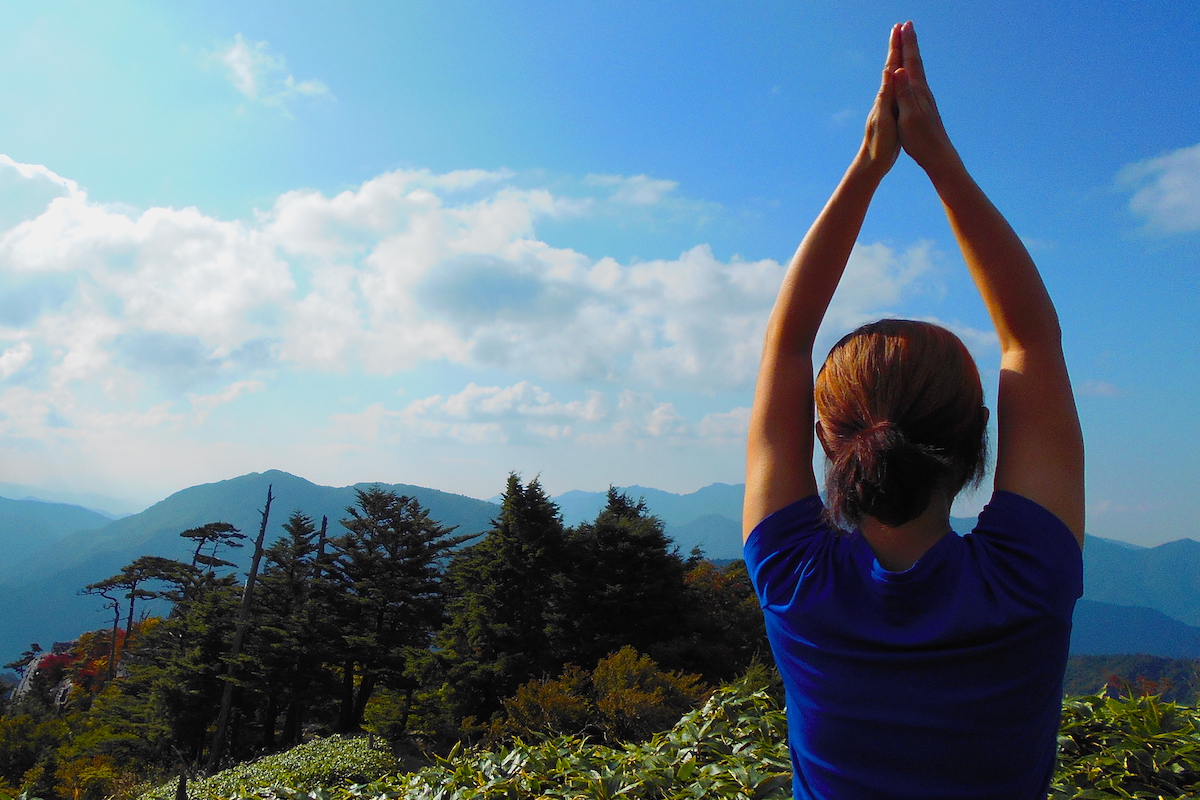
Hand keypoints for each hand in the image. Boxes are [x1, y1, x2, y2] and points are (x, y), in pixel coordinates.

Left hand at [856, 23, 901, 180]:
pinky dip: (899, 78)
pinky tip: (900, 78)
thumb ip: (887, 96)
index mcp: (884, 97)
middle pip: (891, 67)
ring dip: (897, 60)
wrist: (872, 163)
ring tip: (900, 46)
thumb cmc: (879, 144)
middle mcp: (883, 98)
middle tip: (900, 27)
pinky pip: (896, 89)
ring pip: (893, 77)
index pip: (891, 66)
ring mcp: (885, 105)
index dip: (896, 47)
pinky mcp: (890, 113)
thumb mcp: (885, 119)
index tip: (900, 27)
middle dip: (896, 47)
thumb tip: (889, 72)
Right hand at [893, 21, 959, 173]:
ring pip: (916, 71)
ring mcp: (924, 99)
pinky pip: (916, 83)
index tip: (902, 25)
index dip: (906, 43)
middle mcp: (923, 91)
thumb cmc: (921, 139)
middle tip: (905, 25)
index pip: (911, 61)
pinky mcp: (924, 107)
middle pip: (915, 62)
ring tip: (907, 45)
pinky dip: (912, 72)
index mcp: (917, 92)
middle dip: (909, 43)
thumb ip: (903, 92)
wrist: (938, 155)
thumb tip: (899, 69)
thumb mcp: (908, 116)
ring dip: (911, 56)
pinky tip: (911, 76)